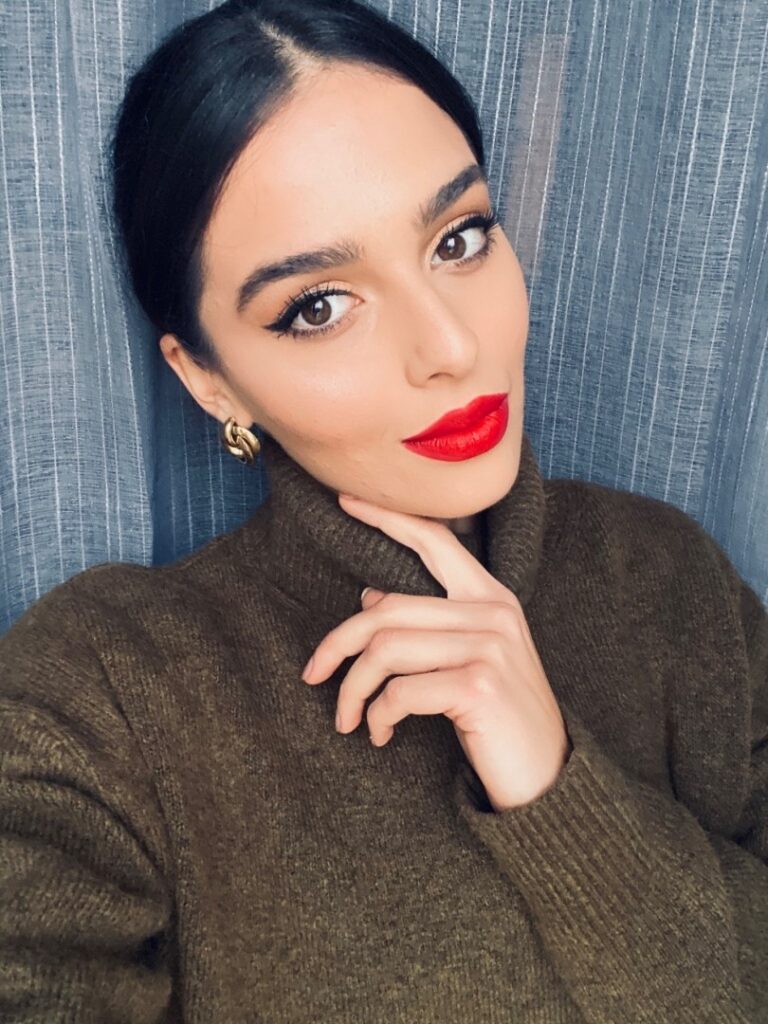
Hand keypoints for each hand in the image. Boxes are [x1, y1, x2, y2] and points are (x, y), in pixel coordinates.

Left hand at [301, 493, 572, 811]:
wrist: (547, 779)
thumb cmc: (498, 718)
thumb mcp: (470, 659)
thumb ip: (431, 622)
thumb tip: (370, 595)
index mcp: (491, 596)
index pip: (434, 540)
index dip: (386, 518)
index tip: (344, 499)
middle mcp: (493, 612)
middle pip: (386, 608)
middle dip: (336, 644)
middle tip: (314, 675)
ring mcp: (488, 647)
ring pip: (385, 650)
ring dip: (354, 691)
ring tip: (351, 719)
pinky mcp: (479, 686)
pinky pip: (400, 692)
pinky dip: (379, 717)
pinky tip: (382, 735)